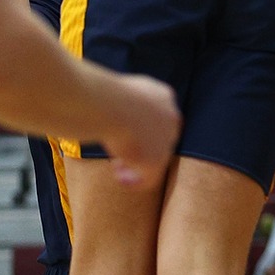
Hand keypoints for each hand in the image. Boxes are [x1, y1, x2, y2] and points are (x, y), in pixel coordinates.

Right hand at [98, 73, 180, 187]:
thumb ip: (124, 103)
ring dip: (137, 166)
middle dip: (140, 149)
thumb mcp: (119, 93)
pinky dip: (135, 182)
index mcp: (163, 96)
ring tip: (118, 169)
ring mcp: (167, 139)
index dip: (141, 131)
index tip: (122, 135)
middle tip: (120, 156)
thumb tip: (111, 111)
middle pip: (160, 139)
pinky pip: (150, 178)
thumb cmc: (103, 95)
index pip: (159, 117)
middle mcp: (171, 116)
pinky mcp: (158, 160)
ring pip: (156, 158)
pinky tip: (119, 179)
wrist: (110, 105)